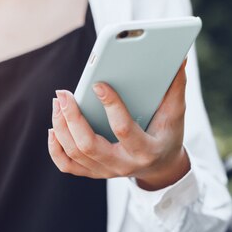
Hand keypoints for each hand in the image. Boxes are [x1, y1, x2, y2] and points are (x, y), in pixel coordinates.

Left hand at [48, 61, 189, 190]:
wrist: (161, 167)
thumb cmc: (166, 135)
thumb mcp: (175, 114)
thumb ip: (176, 88)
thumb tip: (179, 59)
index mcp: (145, 150)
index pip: (123, 129)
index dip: (111, 106)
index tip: (98, 84)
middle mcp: (122, 164)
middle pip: (88, 145)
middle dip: (72, 118)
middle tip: (63, 94)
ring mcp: (105, 171)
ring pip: (74, 152)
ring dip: (61, 126)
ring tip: (58, 102)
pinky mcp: (92, 173)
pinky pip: (66, 165)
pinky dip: (55, 148)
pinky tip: (52, 128)